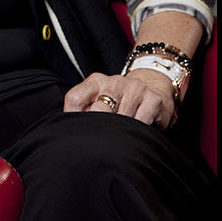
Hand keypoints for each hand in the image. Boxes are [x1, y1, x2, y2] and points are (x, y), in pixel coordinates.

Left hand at [63, 69, 177, 129]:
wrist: (153, 88)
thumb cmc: (120, 101)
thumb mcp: (98, 101)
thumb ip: (81, 112)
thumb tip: (67, 130)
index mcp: (96, 81)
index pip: (75, 98)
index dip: (73, 118)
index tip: (79, 130)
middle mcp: (115, 81)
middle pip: (99, 110)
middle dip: (99, 127)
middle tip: (102, 138)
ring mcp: (135, 88)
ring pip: (121, 119)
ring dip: (119, 132)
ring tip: (119, 136)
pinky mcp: (153, 99)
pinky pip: (139, 123)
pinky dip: (135, 133)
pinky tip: (134, 132)